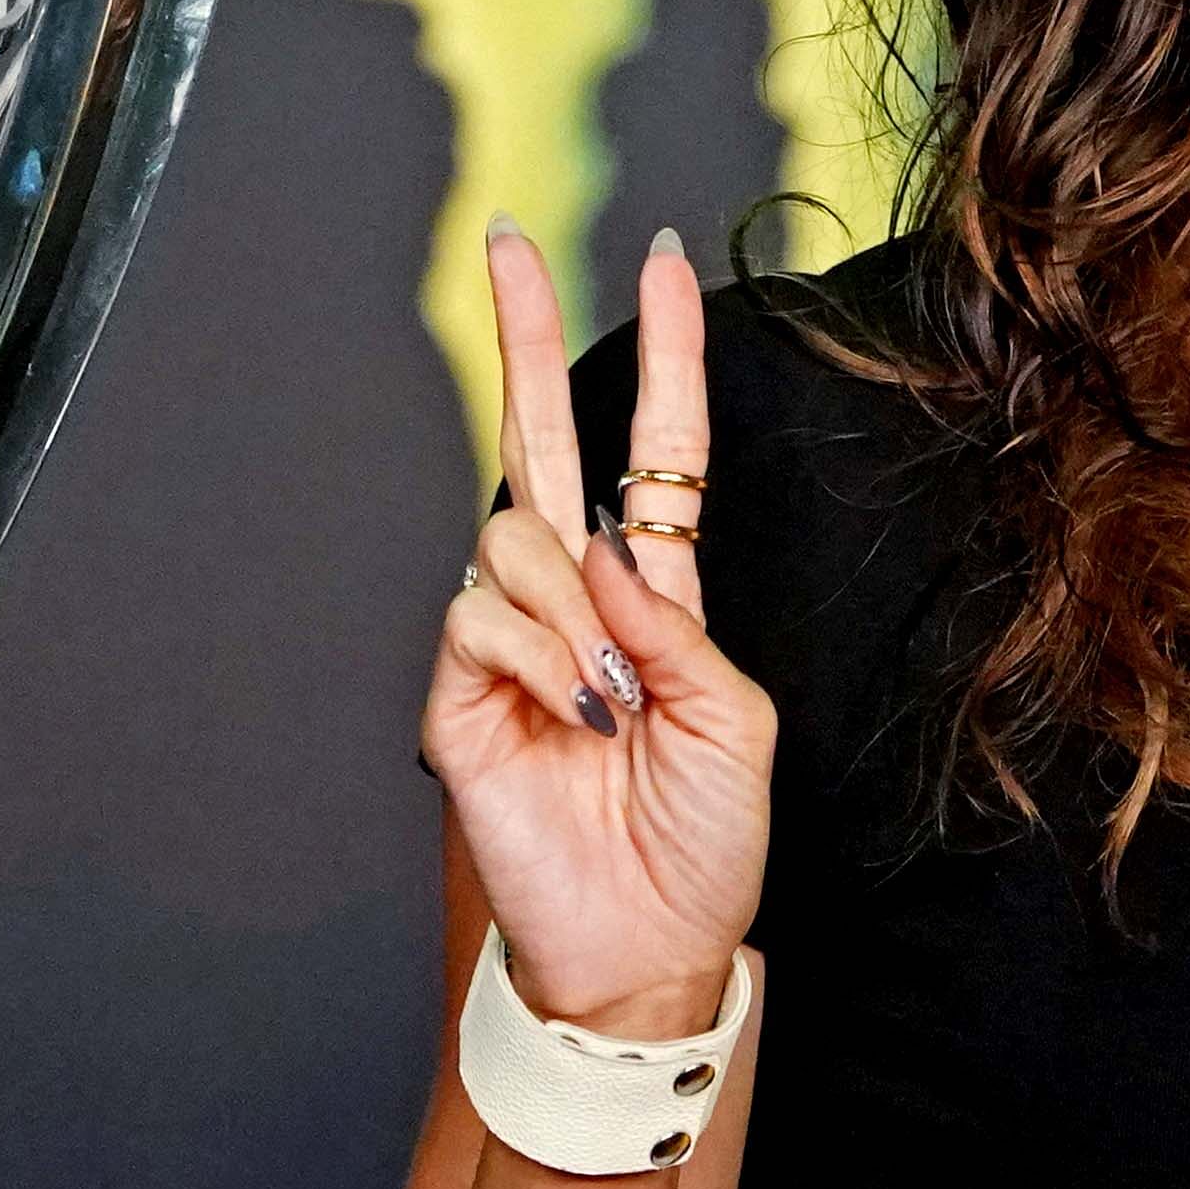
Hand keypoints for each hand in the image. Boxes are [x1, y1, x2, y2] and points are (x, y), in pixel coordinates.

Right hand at [425, 223, 772, 1041]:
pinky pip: (482, 618)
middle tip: (508, 239)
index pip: (654, 451)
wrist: (643, 949)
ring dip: (576, 619)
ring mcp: (507, 640)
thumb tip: (598, 553)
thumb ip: (673, 625)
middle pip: (541, 439)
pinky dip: (539, 661)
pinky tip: (569, 716)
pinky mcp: (456, 693)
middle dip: (523, 333)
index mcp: (651, 596)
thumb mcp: (733, 721)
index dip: (661, 356)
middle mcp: (573, 599)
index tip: (662, 263)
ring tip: (607, 708)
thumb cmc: (701, 845)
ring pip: (519, 542)